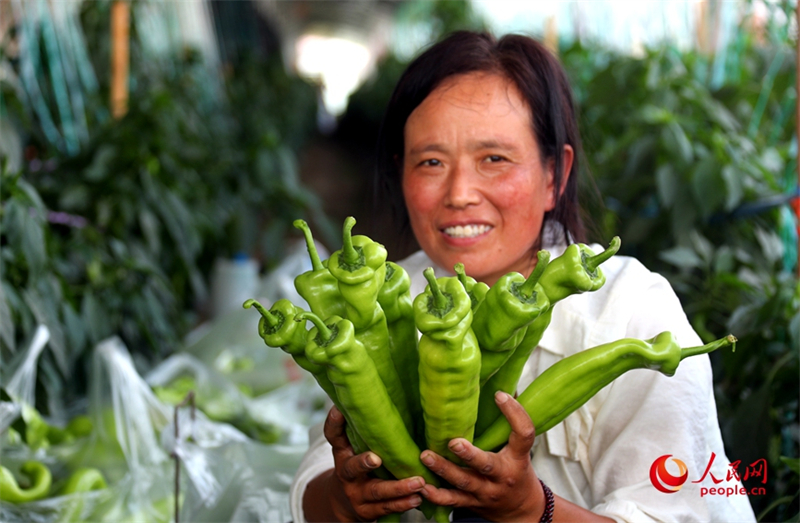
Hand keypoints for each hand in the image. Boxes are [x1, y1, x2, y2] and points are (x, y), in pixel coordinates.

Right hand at [312, 406, 426, 521]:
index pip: (333, 436)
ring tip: (418, 482)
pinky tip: (418, 497)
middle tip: (376, 458)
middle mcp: (346, 473)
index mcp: (342, 452)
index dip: (334, 423)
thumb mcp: (354, 447)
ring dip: (398, 487)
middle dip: (363, 462)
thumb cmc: (358, 465)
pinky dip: (403, 503)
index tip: (340, 409)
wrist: (344, 503)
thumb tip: (382, 391)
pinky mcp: (367, 512)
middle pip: (352, 467)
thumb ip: (365, 429)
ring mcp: (356, 494)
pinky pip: (387, 508)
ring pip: (376, 491)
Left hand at [418, 391, 543, 521]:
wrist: (522, 510)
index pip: (524, 434)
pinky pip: (453, 501)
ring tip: (425, 456)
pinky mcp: (471, 503)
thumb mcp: (520, 450)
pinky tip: (422, 486)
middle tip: (453, 442)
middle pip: (486, 465)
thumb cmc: (518, 472)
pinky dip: (437, 495)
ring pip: (464, 482)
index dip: (515, 414)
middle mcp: (502, 476)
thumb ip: (511, 424)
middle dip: (469, 455)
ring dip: (444, 470)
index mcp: (517, 457)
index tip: (499, 395)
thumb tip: (502, 388)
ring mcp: (486, 492)